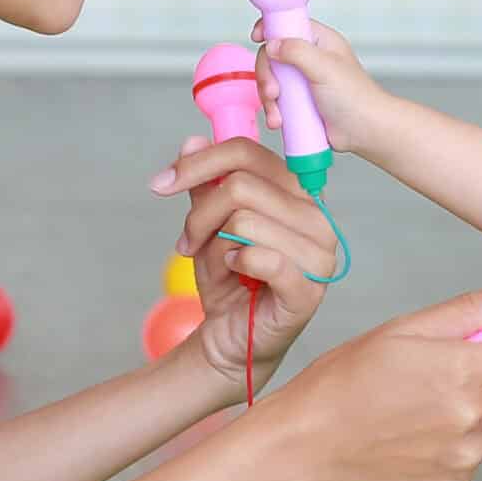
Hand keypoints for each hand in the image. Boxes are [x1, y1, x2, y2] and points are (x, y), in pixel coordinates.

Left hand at [149, 133, 340, 387]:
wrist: (231, 339)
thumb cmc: (228, 281)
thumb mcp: (207, 226)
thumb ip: (205, 184)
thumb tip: (192, 141)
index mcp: (296, 193)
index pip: (248, 152)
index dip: (199, 162)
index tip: (162, 183)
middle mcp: (316, 217)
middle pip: (241, 185)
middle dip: (199, 214)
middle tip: (187, 241)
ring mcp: (319, 254)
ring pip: (245, 220)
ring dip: (213, 243)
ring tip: (214, 263)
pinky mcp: (309, 290)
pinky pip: (264, 258)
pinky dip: (236, 263)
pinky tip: (235, 273)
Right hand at [251, 17, 394, 160]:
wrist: (365, 132)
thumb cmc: (356, 97)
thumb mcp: (325, 68)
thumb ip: (297, 51)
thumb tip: (272, 44)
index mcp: (320, 42)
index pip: (289, 24)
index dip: (270, 28)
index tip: (257, 37)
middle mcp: (310, 58)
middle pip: (273, 55)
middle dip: (267, 75)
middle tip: (274, 92)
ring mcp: (303, 81)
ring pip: (271, 80)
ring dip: (268, 98)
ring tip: (277, 114)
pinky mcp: (299, 102)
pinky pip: (276, 100)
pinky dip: (273, 110)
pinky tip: (278, 121)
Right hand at [269, 280, 481, 480]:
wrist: (306, 444)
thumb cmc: (346, 378)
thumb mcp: (401, 330)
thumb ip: (468, 311)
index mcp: (461, 371)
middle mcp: (470, 418)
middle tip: (436, 375)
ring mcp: (463, 458)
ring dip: (471, 414)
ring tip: (415, 409)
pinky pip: (471, 457)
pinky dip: (451, 447)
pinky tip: (410, 438)